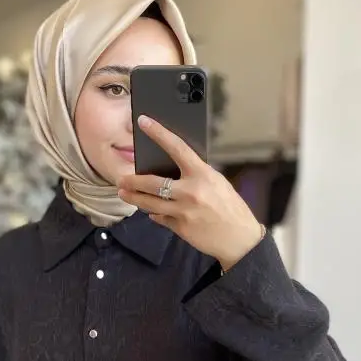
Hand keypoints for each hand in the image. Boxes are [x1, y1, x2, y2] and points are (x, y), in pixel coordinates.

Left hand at [118, 116, 264, 270]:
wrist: (239, 239)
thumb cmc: (230, 207)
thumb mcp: (217, 183)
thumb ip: (196, 175)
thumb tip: (173, 168)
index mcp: (203, 174)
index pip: (177, 147)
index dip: (158, 132)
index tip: (143, 122)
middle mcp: (191, 191)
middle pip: (152, 182)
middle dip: (132, 181)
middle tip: (121, 179)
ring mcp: (184, 211)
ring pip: (150, 203)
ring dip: (134, 198)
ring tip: (124, 194)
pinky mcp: (180, 228)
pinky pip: (160, 218)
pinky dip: (154, 214)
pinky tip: (151, 211)